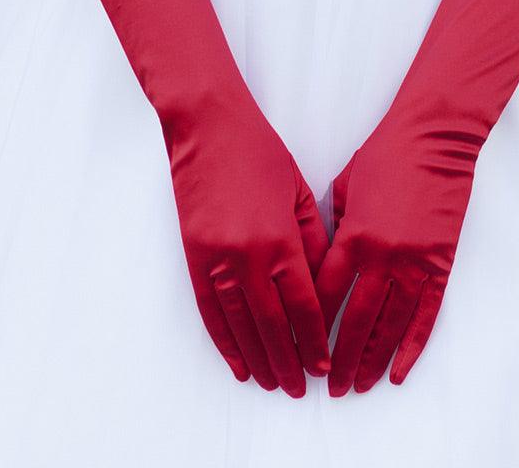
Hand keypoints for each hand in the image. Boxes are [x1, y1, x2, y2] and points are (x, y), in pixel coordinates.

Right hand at [169, 90, 330, 397]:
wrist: (208, 131)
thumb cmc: (261, 156)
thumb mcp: (299, 195)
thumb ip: (313, 242)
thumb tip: (322, 286)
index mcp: (281, 242)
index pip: (303, 307)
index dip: (315, 340)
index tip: (324, 364)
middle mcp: (248, 259)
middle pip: (273, 326)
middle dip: (290, 361)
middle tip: (300, 387)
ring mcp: (217, 261)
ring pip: (241, 326)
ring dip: (259, 359)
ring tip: (273, 383)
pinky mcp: (194, 258)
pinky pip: (210, 311)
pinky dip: (224, 341)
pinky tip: (237, 362)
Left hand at [314, 109, 479, 395]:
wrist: (434, 140)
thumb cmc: (384, 156)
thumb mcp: (343, 188)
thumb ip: (332, 229)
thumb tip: (321, 262)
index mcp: (353, 236)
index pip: (326, 294)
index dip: (311, 326)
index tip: (299, 349)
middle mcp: (382, 256)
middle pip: (355, 321)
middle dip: (340, 358)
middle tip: (328, 387)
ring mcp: (415, 263)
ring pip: (390, 326)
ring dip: (372, 361)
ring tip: (360, 387)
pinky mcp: (440, 264)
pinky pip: (425, 315)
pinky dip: (411, 347)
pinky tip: (399, 371)